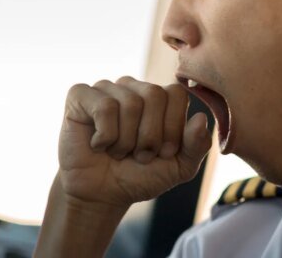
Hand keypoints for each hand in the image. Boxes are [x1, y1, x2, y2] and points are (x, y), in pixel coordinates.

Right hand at [58, 76, 211, 209]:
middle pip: (154, 95)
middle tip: (138, 155)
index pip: (176, 94)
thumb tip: (201, 118)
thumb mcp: (179, 167)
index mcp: (159, 97)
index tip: (162, 152)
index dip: (172, 127)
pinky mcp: (80, 95)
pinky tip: (98, 144)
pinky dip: (105, 136)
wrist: (101, 195)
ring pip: (130, 103)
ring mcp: (106, 88)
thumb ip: (197, 145)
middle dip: (150, 136)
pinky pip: (103, 107)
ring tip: (117, 152)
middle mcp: (133, 87)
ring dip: (126, 141)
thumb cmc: (140, 176)